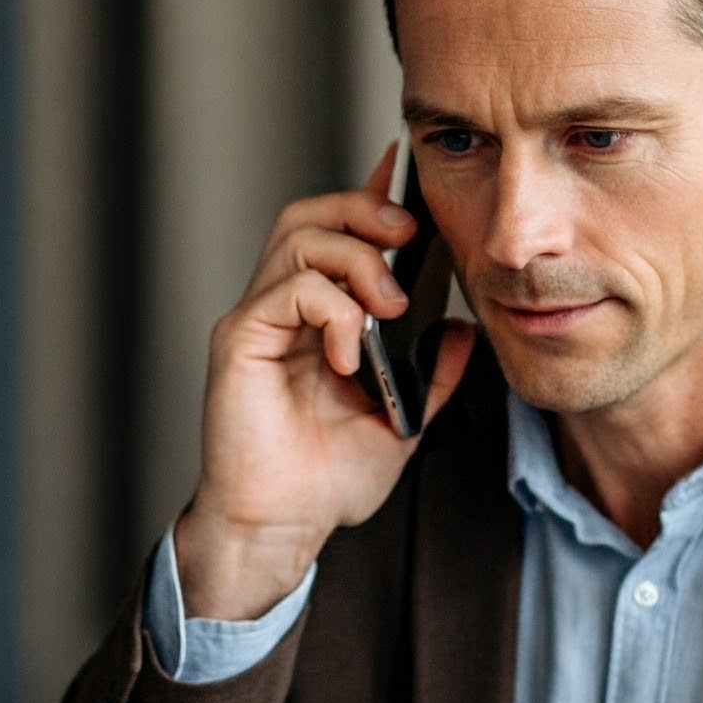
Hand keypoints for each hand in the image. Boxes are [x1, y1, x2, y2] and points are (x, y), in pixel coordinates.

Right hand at [173, 146, 474, 621]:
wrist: (281, 528)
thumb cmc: (325, 481)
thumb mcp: (401, 422)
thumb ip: (431, 375)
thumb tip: (463, 331)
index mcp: (316, 318)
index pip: (338, 233)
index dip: (371, 194)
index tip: (408, 173)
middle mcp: (280, 308)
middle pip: (311, 214)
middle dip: (365, 209)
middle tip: (408, 238)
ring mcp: (257, 321)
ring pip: (298, 237)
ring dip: (356, 258)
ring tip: (387, 307)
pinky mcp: (239, 342)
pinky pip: (287, 291)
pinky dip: (332, 311)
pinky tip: (349, 352)